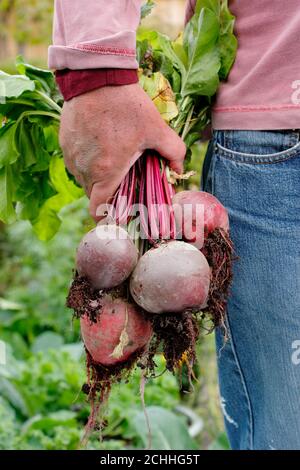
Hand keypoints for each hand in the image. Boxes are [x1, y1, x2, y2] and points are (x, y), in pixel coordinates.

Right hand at [59, 83, 185, 219]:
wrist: (97, 77)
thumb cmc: (128, 106)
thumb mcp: (156, 129)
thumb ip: (173, 152)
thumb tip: (179, 168)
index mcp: (106, 172)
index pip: (98, 209)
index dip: (107, 214)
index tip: (118, 209)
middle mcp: (85, 169)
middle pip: (92, 195)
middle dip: (106, 193)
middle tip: (122, 179)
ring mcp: (72, 156)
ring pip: (83, 179)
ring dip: (96, 177)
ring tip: (112, 158)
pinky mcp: (64, 143)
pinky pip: (75, 162)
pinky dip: (87, 161)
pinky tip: (99, 144)